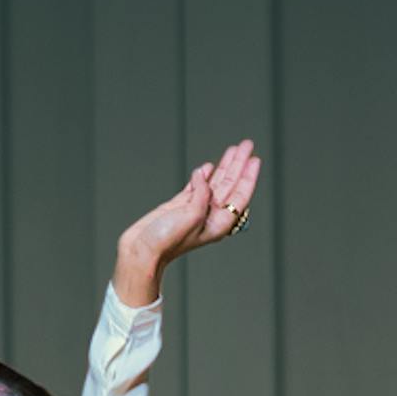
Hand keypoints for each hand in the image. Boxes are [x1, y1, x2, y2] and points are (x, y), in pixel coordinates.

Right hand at [112, 139, 261, 306]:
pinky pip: (196, 187)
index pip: (239, 197)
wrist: (142, 250)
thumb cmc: (167, 241)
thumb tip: (202, 175)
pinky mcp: (178, 206)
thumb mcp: (191, 216)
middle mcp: (209, 216)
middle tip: (246, 145)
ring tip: (233, 149)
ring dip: (224, 166)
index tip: (255, 159)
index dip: (248, 177)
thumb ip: (202, 194)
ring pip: (214, 183)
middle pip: (229, 185)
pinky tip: (208, 166)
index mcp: (218, 224)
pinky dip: (202, 175)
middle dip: (238, 164)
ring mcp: (194, 210)